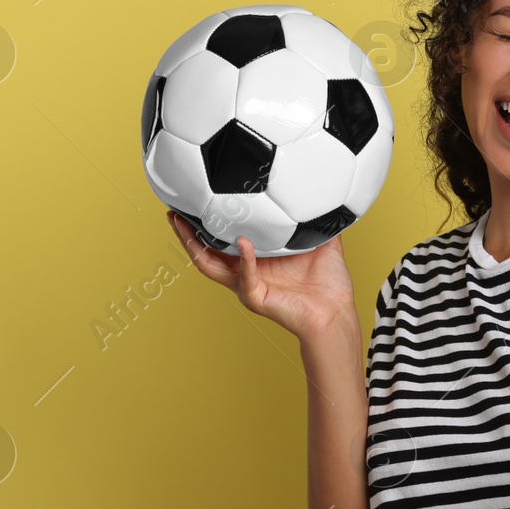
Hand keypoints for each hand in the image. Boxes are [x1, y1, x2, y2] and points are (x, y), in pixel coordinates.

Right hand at [166, 210, 356, 338]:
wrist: (337, 313)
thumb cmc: (329, 286)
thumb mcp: (322, 243)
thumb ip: (316, 221)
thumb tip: (321, 195)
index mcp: (257, 260)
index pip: (223, 240)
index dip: (207, 223)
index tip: (196, 200)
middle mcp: (245, 273)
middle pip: (204, 253)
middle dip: (185, 233)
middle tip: (172, 212)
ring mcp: (247, 286)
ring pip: (210, 266)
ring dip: (194, 245)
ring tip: (182, 225)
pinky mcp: (257, 298)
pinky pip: (246, 277)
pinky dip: (245, 259)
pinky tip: (244, 242)